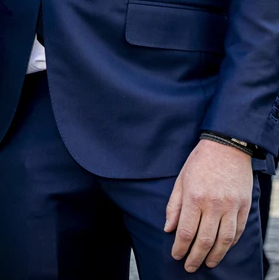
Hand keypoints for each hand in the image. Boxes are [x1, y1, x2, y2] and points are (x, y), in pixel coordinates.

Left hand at [165, 139, 252, 271]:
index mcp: (195, 197)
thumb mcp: (181, 179)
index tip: (176, 256)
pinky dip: (230, 243)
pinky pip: (238, 231)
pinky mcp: (244, 206)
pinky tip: (223, 248)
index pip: (187, 231)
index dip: (181, 247)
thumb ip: (174, 205)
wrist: (226, 146)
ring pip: (224, 240)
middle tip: (189, 267)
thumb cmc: (200, 161)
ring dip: (215, 256)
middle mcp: (214, 204)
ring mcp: (231, 206)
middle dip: (195, 257)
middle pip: (205, 240)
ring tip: (207, 263)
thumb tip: (168, 228)